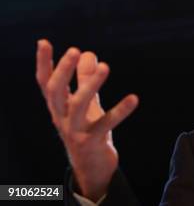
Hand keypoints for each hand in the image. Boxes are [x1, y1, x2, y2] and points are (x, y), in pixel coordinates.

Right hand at [36, 39, 138, 200]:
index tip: (44, 41)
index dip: (43, 63)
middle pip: (55, 92)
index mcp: (58, 107)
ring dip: (91, 84)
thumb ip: (84, 80)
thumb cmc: (87, 130)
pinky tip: (134, 98)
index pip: (45, 82)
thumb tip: (88, 52)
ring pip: (79, 105)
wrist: (91, 167)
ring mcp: (75, 131)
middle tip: (74, 50)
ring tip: (105, 66)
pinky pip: (106, 124)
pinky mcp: (92, 142)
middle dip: (63, 71)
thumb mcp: (85, 104)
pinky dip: (120, 111)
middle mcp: (62, 117)